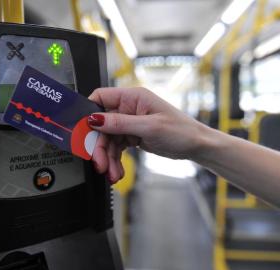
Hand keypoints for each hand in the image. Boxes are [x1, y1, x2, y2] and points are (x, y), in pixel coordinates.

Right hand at [88, 87, 207, 183]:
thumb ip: (120, 123)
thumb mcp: (149, 127)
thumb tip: (95, 119)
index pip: (101, 97)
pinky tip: (117, 171)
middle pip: (102, 125)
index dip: (89, 112)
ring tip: (112, 173)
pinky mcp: (132, 136)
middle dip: (100, 147)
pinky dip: (115, 160)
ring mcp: (130, 123)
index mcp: (132, 97)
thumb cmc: (181, 130)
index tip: (83, 131)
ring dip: (108, 158)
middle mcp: (128, 108)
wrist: (196, 146)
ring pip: (108, 140)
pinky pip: (117, 148)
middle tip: (100, 164)